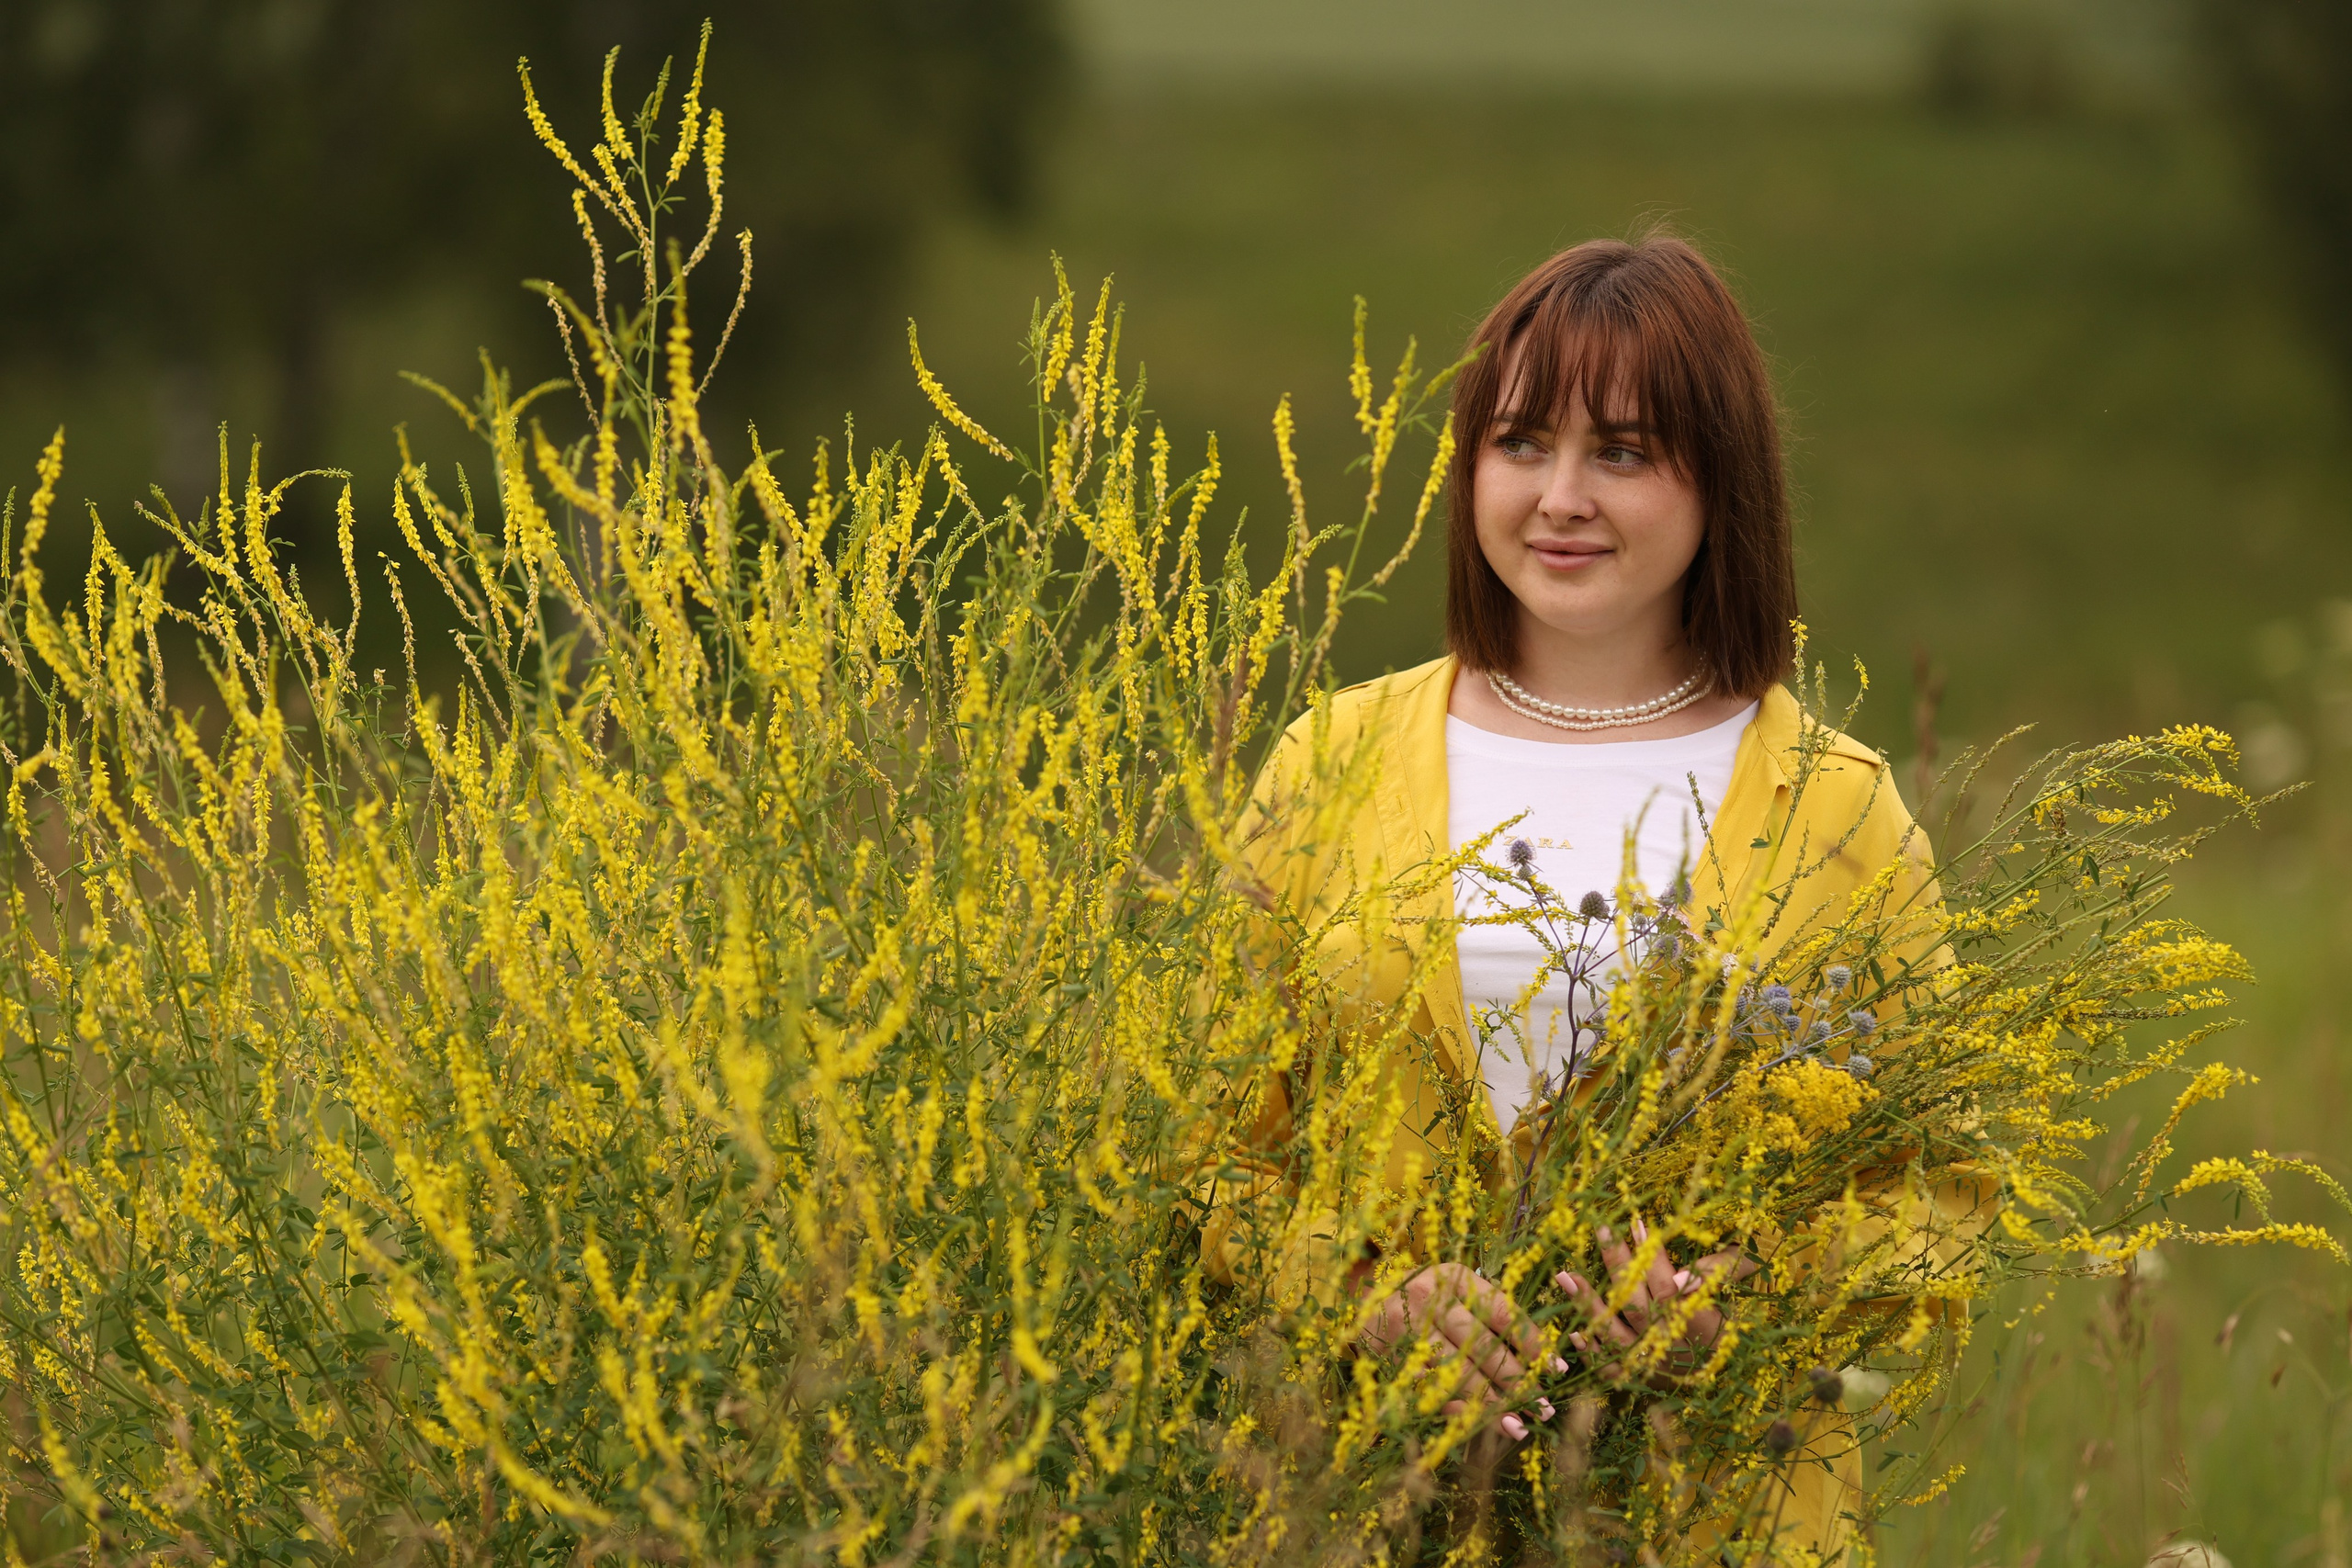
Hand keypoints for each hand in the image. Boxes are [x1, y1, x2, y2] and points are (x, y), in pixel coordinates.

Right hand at [1357, 1261, 1560, 1437]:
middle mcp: (1429, 1301)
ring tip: (1519, 1423)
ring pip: (1455, 1373)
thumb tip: (1542, 1356)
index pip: (1502, 1311)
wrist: (1363, 1297)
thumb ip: (1493, 1313)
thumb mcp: (1458, 1289)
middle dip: (1515, 1380)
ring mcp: (1407, 1331)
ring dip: (1489, 1402)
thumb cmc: (1428, 1295)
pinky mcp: (1391, 1358)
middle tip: (1543, 1407)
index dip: (1532, 1342)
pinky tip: (1476, 1425)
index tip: (1558, 1369)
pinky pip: (1427, 1390)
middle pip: (1480, 1346)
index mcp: (1454, 1279)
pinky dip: (1453, 1410)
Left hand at [1556, 1220, 1756, 1383]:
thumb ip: (1718, 1273)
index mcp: (1700, 1326)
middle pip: (1636, 1304)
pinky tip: (1571, 1328)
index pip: (1668, 1287)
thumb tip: (1680, 1275)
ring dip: (1587, 1304)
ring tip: (1565, 1275)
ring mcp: (1651, 1366)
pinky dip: (1589, 1350)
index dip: (1653, 1256)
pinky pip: (1608, 1367)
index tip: (1636, 1222)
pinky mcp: (1638, 1380)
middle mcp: (1671, 1346)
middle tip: (1601, 1229)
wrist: (1732, 1381)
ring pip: (1614, 1335)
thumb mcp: (1739, 1292)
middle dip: (1617, 1264)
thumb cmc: (1734, 1327)